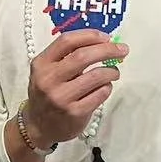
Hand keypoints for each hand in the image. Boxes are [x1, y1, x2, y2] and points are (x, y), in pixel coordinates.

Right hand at [24, 28, 128, 149]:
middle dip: (107, 50)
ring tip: (114, 72)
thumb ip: (68, 56)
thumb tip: (104, 43)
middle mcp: (49, 79)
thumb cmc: (48, 92)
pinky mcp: (74, 113)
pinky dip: (107, 87)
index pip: (67, 41)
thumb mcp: (47, 70)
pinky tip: (105, 87)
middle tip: (122, 50)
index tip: (106, 37)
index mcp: (41, 63)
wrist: (38, 126)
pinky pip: (100, 94)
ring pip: (96, 76)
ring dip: (111, 71)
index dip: (90, 36)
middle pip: (83, 56)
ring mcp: (61, 97)